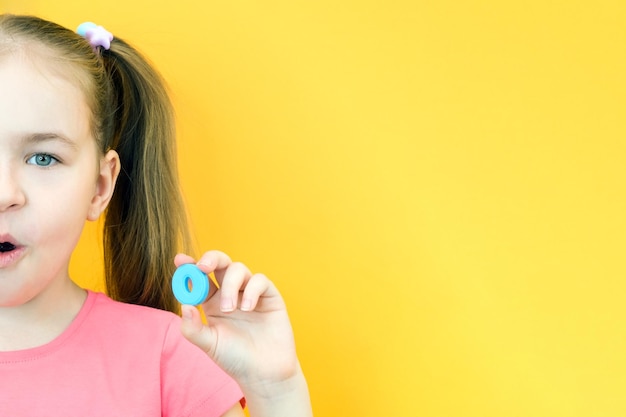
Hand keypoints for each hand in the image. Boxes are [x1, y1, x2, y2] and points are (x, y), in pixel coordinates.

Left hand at [175, 251, 300, 392]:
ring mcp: (250, 293)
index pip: (199, 278)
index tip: (180, 261)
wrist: (264, 373)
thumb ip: (193, 328)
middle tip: (203, 267)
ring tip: (229, 309)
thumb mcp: (209, 345)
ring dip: (230, 285)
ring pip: (238, 269)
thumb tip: (184, 305)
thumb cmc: (235, 359)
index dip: (189, 267)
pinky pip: (259, 280)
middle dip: (210, 259)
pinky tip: (248, 308)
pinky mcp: (269, 296)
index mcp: (211, 302)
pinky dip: (251, 290)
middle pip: (220, 264)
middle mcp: (230, 293)